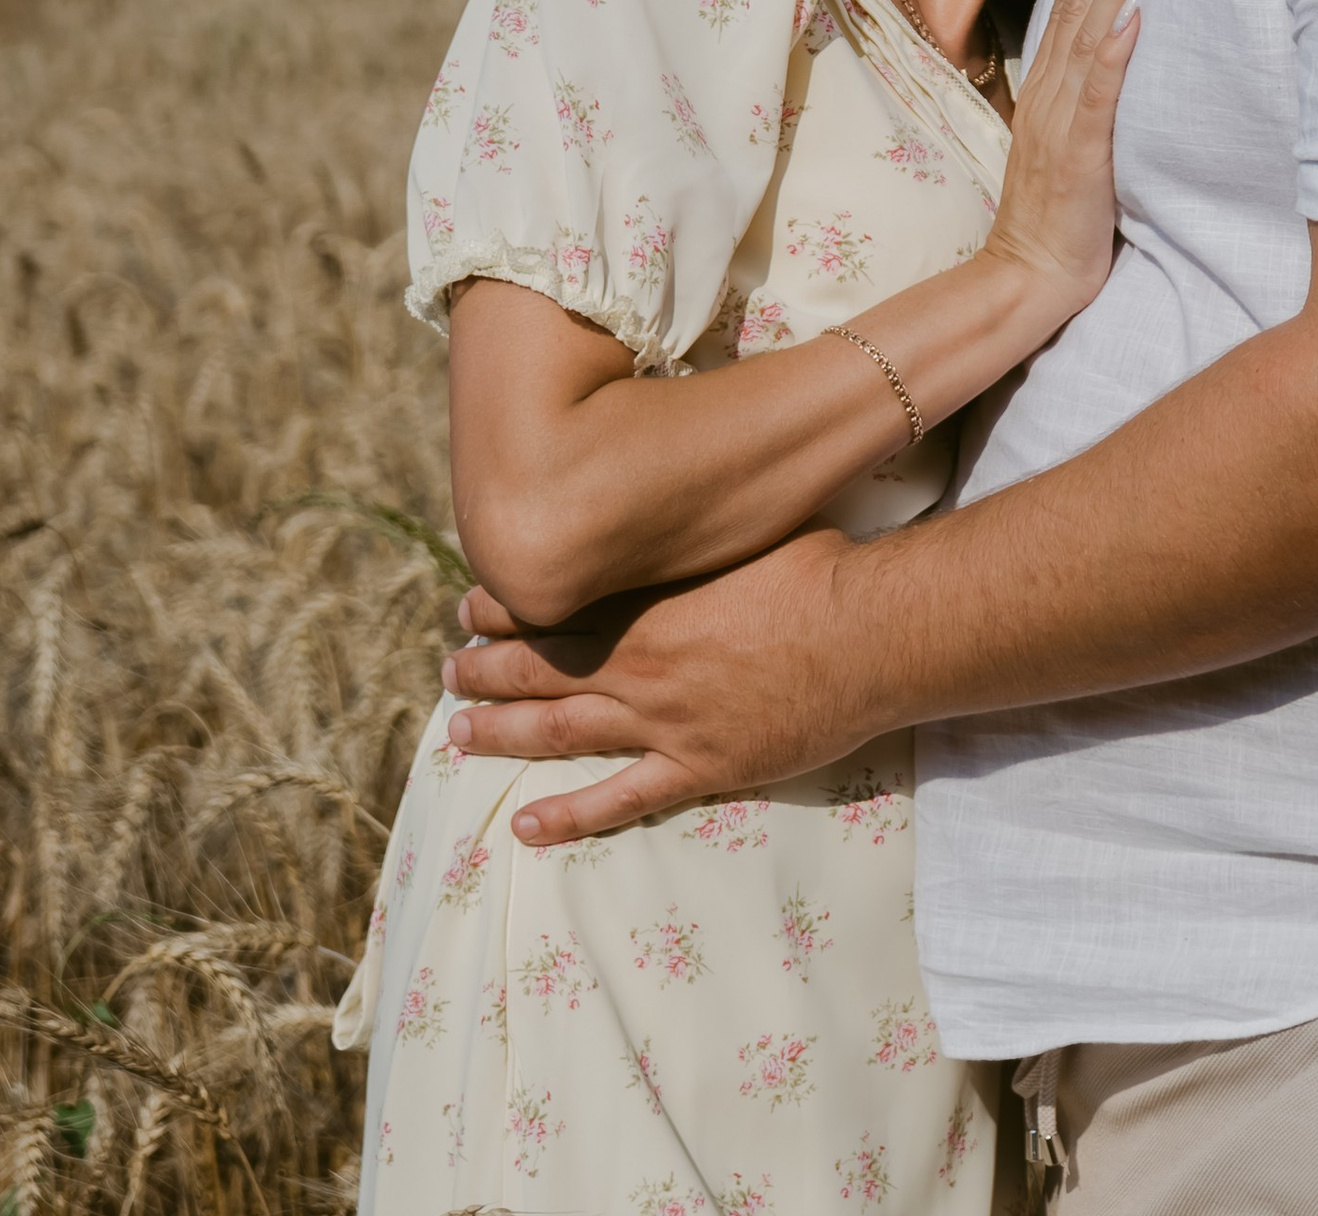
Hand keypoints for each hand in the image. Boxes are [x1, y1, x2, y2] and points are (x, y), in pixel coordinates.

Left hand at [441, 527, 882, 842]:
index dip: (504, 607)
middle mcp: (638, 659)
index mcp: (644, 597)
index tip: (471, 605)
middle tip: (448, 670)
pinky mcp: (699, 766)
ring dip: (503, 732)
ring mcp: (663, 719)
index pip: (552, 603)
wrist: (868, 630)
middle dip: (486, 668)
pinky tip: (525, 828)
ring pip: (560, 730)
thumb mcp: (743, 524)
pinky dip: (569, 816)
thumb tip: (672, 490)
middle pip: (540, 666)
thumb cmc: (816, 565)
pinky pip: (620, 800)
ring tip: (458, 733)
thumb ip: (695, 526)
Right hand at [980, 0, 1145, 318]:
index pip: (1070, 11)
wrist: (1027, 278)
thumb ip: (1083, 103)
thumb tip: (1110, 61)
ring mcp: (1059, 123)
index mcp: (1047, 93)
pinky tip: (1132, 16)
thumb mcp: (1069, 148)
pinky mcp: (1076, 155)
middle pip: (1076, 9)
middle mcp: (1048, 97)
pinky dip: (1113, 53)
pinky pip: (1096, 96)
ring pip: (1085, 39)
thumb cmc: (1058, 220)